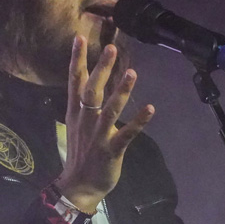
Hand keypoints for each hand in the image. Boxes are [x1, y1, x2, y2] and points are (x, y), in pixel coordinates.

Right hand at [56, 36, 154, 211]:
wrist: (78, 185)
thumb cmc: (80, 153)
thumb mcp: (76, 125)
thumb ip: (83, 104)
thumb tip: (91, 82)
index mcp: (76, 112)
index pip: (74, 81)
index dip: (76, 59)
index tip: (79, 37)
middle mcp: (85, 120)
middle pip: (92, 90)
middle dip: (101, 69)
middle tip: (111, 48)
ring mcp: (98, 135)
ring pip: (109, 109)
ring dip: (121, 91)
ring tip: (132, 73)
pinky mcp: (111, 150)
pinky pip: (126, 134)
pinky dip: (138, 121)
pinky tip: (150, 108)